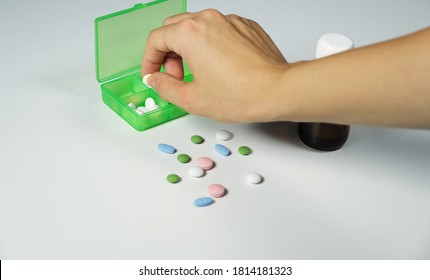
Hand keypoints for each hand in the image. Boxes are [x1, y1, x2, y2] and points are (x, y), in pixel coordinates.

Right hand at [141, 9, 289, 121]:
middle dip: (168, 53)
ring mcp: (230, 21)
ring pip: (197, 28)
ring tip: (198, 73)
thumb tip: (155, 79)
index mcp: (190, 33)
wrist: (278, 90)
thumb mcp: (192, 99)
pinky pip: (219, 30)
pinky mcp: (246, 27)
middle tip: (175, 76)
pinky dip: (211, 45)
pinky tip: (219, 67)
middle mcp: (209, 20)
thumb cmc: (241, 95)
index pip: (156, 39)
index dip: (149, 60)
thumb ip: (164, 87)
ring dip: (189, 48)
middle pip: (174, 29)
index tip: (153, 74)